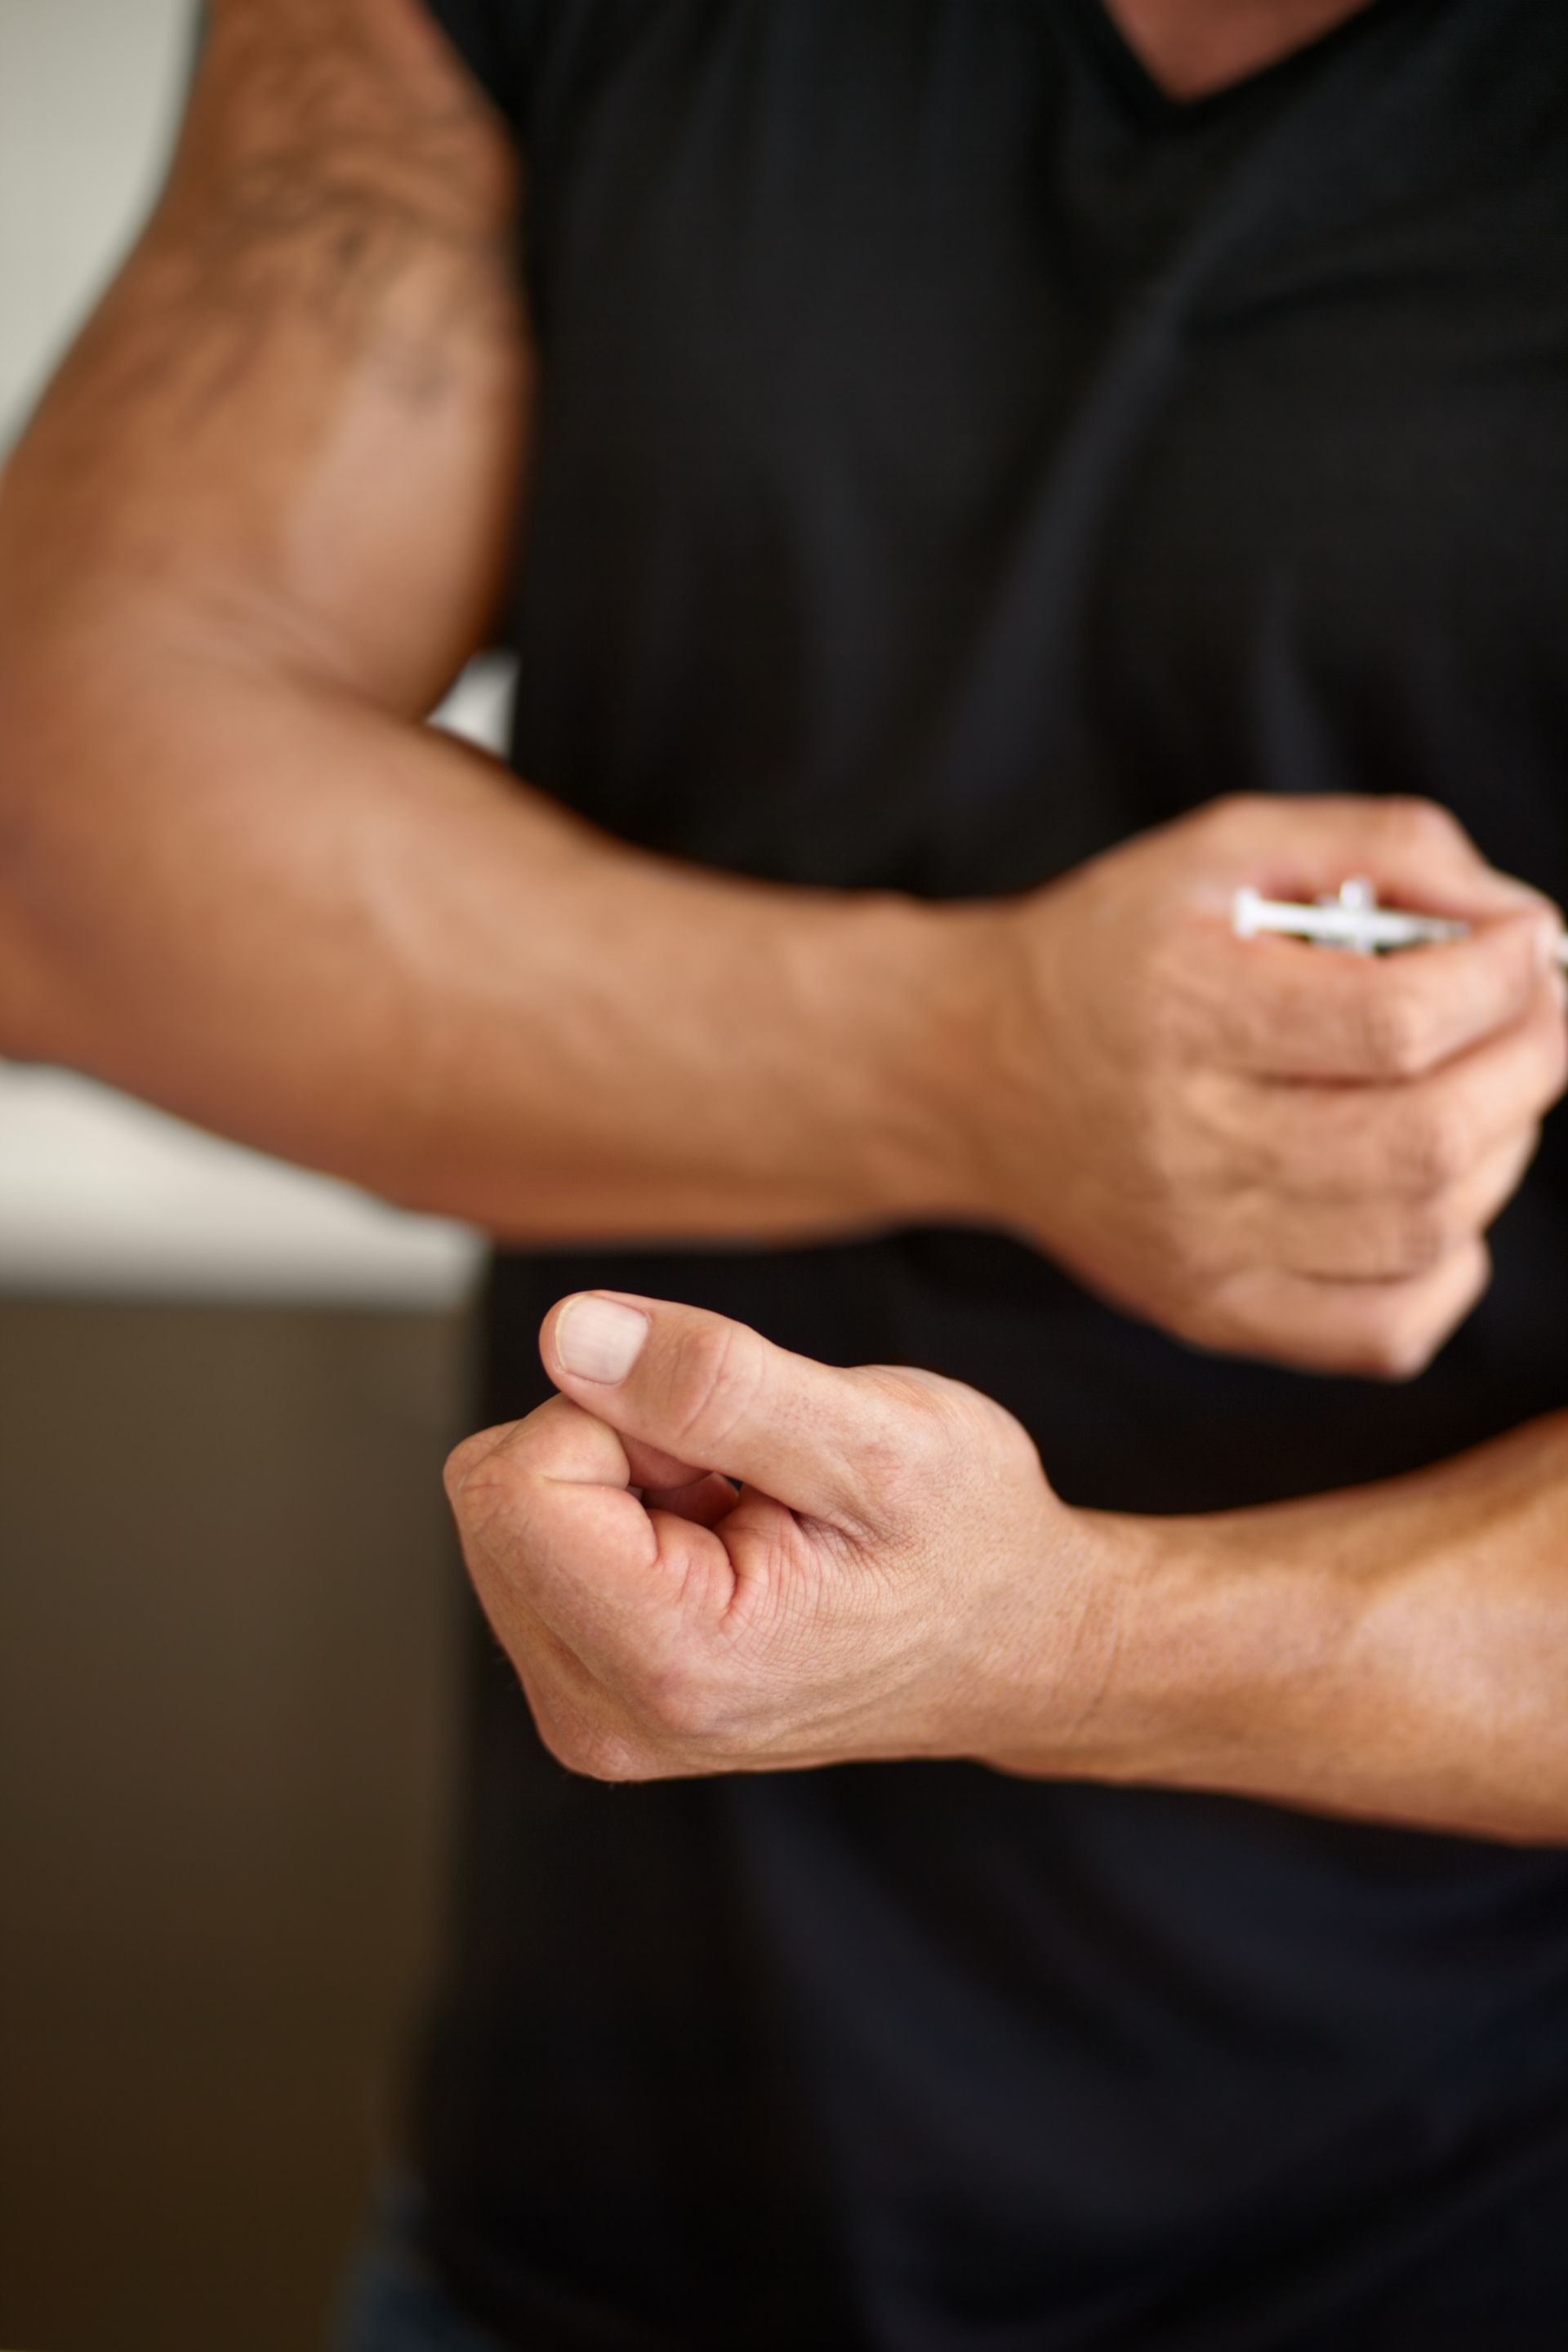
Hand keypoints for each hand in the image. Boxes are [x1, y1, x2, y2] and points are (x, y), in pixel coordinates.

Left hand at [444, 1291, 1117, 1782]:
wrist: (1014, 1645)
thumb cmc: (967, 1541)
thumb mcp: (878, 1436)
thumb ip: (716, 1385)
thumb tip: (568, 1334)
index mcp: (670, 1664)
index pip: (515, 1479)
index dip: (623, 1415)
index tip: (732, 1450)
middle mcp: (602, 1716)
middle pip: (496, 1494)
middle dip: (616, 1447)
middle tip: (745, 1482)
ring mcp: (589, 1715)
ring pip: (509, 1513)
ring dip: (623, 1479)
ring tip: (745, 1515)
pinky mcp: (587, 1691)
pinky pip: (536, 1547)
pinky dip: (622, 1515)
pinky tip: (722, 1540)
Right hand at [948, 795, 1566, 1375]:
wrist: (973, 1075)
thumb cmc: (1114, 950)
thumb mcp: (1224, 850)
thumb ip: (1376, 847)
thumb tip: (1517, 921)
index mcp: (1184, 1008)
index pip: (1395, 1022)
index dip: (1502, 980)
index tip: (1529, 943)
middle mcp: (1185, 1141)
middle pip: (1427, 1139)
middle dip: (1531, 1063)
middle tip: (1542, 1013)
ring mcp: (1199, 1245)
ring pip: (1423, 1232)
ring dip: (1500, 1152)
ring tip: (1484, 1090)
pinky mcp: (1211, 1310)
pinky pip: (1386, 1330)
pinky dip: (1452, 1266)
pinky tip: (1434, 1195)